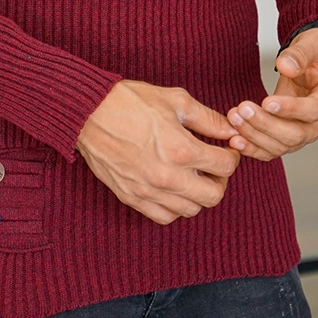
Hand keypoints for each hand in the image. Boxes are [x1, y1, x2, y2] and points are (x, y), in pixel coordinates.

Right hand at [76, 80, 240, 225]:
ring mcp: (148, 191)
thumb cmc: (129, 101)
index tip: (225, 149)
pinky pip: (164, 217)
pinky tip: (172, 188)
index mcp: (181, 149)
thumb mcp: (174, 100)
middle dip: (219, 179)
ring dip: (197, 194)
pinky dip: (174, 207)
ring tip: (191, 175)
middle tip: (212, 165)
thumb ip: (207, 118)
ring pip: (191, 210)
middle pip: (214, 195)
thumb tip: (230, 131)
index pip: (225, 166)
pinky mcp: (132, 198)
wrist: (87, 111)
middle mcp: (168, 176)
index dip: (231, 156)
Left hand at [226, 28, 317, 160]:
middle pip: (298, 134)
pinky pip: (274, 149)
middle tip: (242, 109)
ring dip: (256, 135)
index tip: (266, 102)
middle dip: (267, 124)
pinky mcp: (292, 135)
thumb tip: (285, 66)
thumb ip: (301, 53)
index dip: (291, 109)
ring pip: (284, 145)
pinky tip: (236, 140)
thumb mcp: (314, 42)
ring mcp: (308, 131)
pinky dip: (255, 148)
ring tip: (234, 118)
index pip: (315, 110)